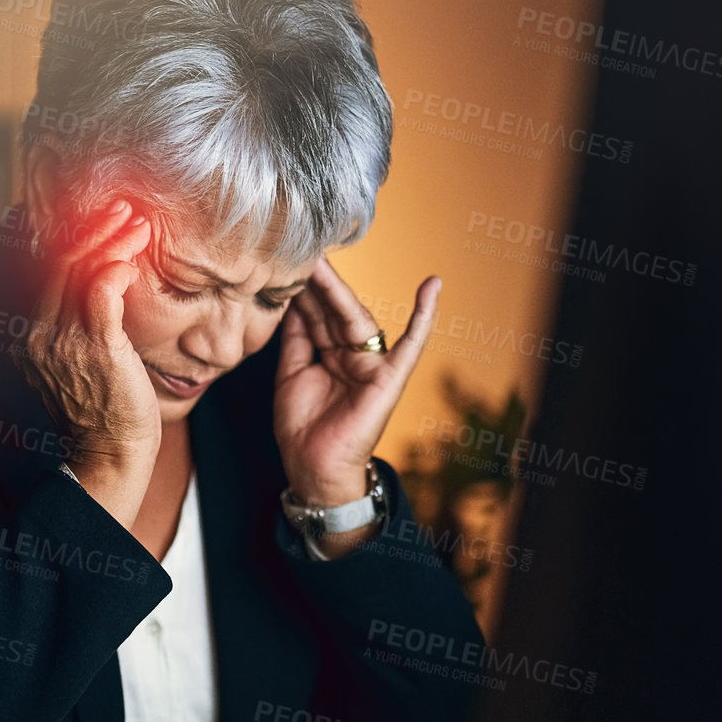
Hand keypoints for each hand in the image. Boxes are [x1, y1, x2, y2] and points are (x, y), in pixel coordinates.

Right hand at [21, 201, 159, 526]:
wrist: (110, 455)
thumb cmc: (104, 406)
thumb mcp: (78, 357)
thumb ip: (77, 317)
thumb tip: (98, 275)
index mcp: (26, 332)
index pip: (40, 266)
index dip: (68, 233)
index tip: (96, 213)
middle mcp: (35, 333)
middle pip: (56, 258)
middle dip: (92, 225)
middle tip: (123, 207)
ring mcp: (63, 341)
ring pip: (79, 269)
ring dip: (111, 238)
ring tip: (137, 222)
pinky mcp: (96, 349)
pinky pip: (101, 292)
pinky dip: (117, 267)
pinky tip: (133, 259)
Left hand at [274, 258, 439, 507]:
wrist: (313, 469)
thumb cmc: (303, 428)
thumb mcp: (292, 374)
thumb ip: (296, 339)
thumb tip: (292, 301)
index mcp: (331, 354)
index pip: (317, 314)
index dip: (304, 290)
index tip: (289, 261)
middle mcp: (353, 354)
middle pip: (334, 312)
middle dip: (318, 283)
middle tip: (301, 251)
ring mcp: (372, 365)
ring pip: (357, 320)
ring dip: (339, 290)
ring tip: (322, 260)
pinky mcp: (390, 379)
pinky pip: (411, 346)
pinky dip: (424, 317)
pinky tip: (432, 286)